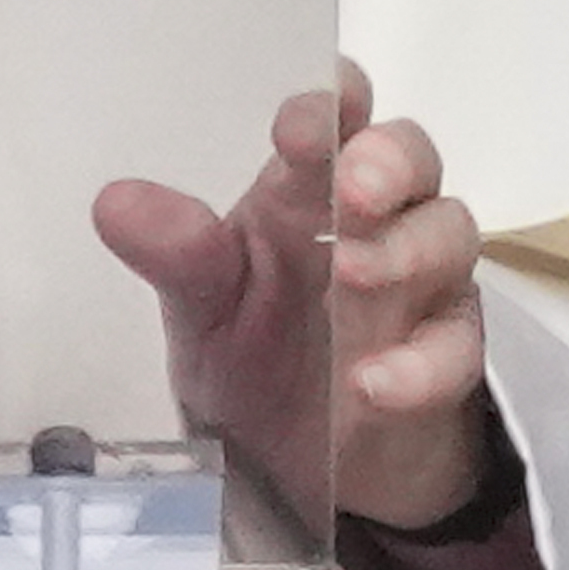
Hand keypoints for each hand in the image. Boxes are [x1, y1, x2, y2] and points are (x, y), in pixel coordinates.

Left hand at [90, 60, 503, 534]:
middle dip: (386, 162)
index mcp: (304, 191)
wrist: (299, 463)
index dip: (330, 106)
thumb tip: (113, 204)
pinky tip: (373, 382)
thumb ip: (174, 254)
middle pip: (409, 156)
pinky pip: (455, 347)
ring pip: (446, 235)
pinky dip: (419, 362)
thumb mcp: (200, 307)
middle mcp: (373, 219)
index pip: (332, 121)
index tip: (307, 119)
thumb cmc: (256, 351)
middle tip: (354, 188)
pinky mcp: (449, 357)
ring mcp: (421, 283)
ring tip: (354, 274)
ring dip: (403, 250)